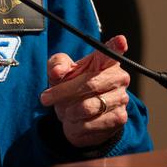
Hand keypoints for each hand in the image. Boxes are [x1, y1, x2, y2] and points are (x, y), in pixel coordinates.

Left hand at [41, 34, 130, 148]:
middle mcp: (118, 77)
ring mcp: (121, 98)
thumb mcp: (59, 72)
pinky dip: (75, 124)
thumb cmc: (71, 86)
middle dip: (64, 92)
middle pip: (91, 83)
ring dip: (68, 111)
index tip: (120, 41)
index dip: (117, 46)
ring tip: (65, 110)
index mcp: (105, 61)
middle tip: (45, 98)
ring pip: (88, 106)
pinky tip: (75, 121)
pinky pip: (90, 124)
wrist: (77, 116)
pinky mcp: (119, 118)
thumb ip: (56, 66)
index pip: (112, 51)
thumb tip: (58, 71)